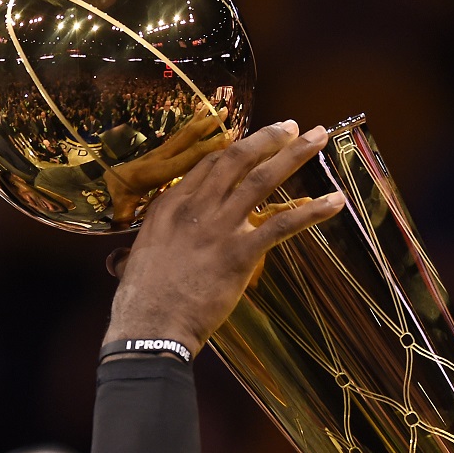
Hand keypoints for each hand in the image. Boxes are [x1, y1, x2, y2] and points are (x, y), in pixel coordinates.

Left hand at [104, 104, 230, 223]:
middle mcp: (159, 157)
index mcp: (154, 172)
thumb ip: (124, 214)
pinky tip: (203, 114)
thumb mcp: (119, 207)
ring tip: (221, 107)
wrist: (99, 181)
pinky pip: (179, 136)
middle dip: (208, 127)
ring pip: (184, 134)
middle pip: (186, 139)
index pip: (184, 159)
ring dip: (203, 121)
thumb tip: (124, 222)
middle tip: (227, 112)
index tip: (226, 140)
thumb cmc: (113, 197)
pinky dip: (193, 124)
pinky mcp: (159, 152)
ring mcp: (159, 152)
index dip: (206, 150)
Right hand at [104, 120, 343, 354]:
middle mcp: (195, 207)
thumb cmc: (139, 302)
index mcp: (169, 206)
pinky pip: (283, 223)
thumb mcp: (133, 264)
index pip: (208, 165)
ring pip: (263, 179)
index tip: (254, 140)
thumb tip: (117, 263)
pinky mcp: (242, 252)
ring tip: (319, 138)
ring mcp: (220, 227)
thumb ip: (132, 255)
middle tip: (293, 126)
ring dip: (295, 155)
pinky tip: (336, 202)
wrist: (151, 326)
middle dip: (269, 138)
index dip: (235, 148)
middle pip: (237, 159)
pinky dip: (312, 210)